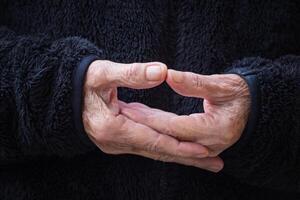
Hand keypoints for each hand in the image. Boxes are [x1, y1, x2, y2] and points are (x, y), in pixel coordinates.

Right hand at [83, 61, 223, 171]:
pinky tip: (181, 149)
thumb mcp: (103, 73)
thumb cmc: (82, 82)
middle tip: (215, 163)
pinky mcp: (120, 140)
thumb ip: (132, 73)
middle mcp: (115, 142)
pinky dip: (167, 148)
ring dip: (180, 154)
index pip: (153, 140)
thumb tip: (162, 71)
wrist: (64, 95)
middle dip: (187, 157)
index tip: (204, 150)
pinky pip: (148, 146)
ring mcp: (116, 144)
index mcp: (112, 128)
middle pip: (158, 151)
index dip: (179, 145)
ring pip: (154, 151)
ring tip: (205, 160)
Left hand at [121, 69, 250, 157]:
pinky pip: (175, 142)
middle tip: (121, 112)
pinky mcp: (200, 146)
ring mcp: (205, 148)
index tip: (128, 108)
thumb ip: (195, 82)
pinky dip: (159, 133)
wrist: (255, 107)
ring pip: (169, 142)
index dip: (149, 118)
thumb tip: (168, 74)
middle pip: (168, 136)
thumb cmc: (241, 93)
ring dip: (148, 130)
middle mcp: (208, 144)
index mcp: (214, 129)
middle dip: (143, 125)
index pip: (173, 126)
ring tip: (128, 116)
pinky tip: (145, 125)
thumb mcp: (222, 84)